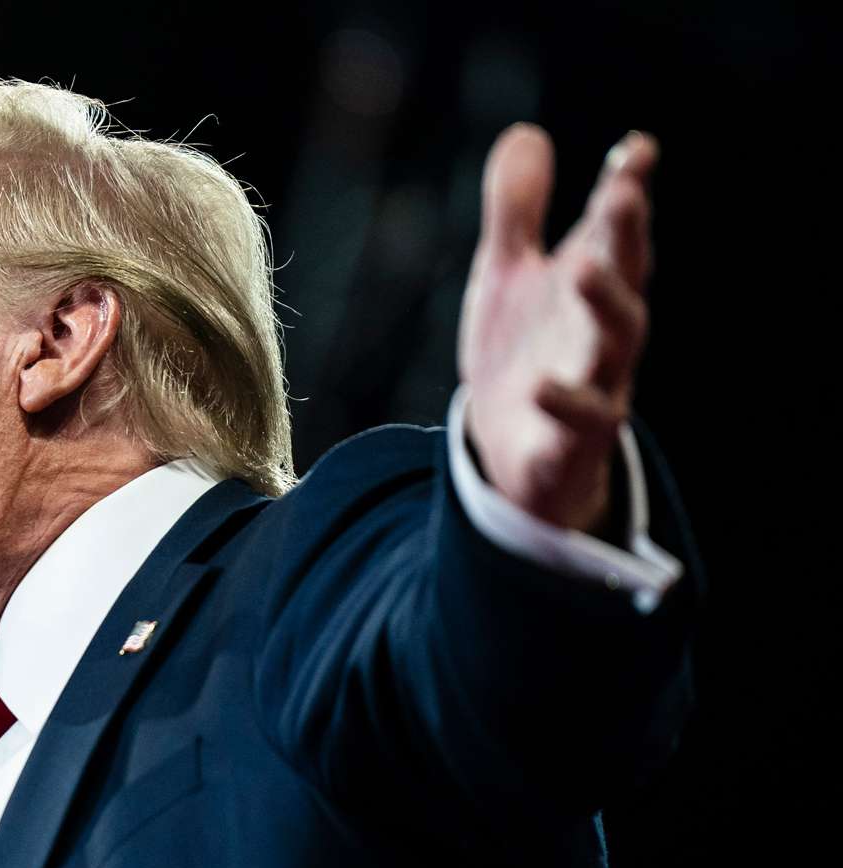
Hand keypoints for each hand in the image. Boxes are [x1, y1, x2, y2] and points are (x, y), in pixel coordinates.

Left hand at [457, 124, 655, 533]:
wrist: (512, 457)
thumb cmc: (522, 355)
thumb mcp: (509, 278)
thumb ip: (517, 212)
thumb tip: (527, 134)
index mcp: (590, 285)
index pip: (614, 231)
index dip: (627, 189)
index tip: (636, 149)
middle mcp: (601, 331)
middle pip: (626, 278)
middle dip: (625, 236)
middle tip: (622, 193)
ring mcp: (594, 385)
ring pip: (615, 346)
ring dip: (606, 305)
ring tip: (585, 268)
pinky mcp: (570, 441)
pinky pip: (578, 424)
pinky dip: (566, 405)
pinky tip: (542, 388)